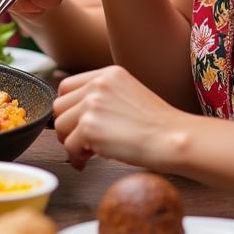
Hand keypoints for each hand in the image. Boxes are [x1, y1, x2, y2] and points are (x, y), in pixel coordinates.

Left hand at [53, 65, 191, 169]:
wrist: (174, 139)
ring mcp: (92, 105)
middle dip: (67, 126)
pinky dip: (77, 156)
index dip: (69, 108)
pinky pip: (69, 145)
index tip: (76, 121)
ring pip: (60, 126)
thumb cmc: (158, 125)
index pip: (66, 86)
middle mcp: (97, 85)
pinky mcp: (89, 128)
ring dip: (71, 142)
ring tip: (88, 151)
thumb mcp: (129, 94)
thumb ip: (102, 97)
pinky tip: (90, 159)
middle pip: (59, 106)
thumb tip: (76, 114)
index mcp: (107, 74)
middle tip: (82, 140)